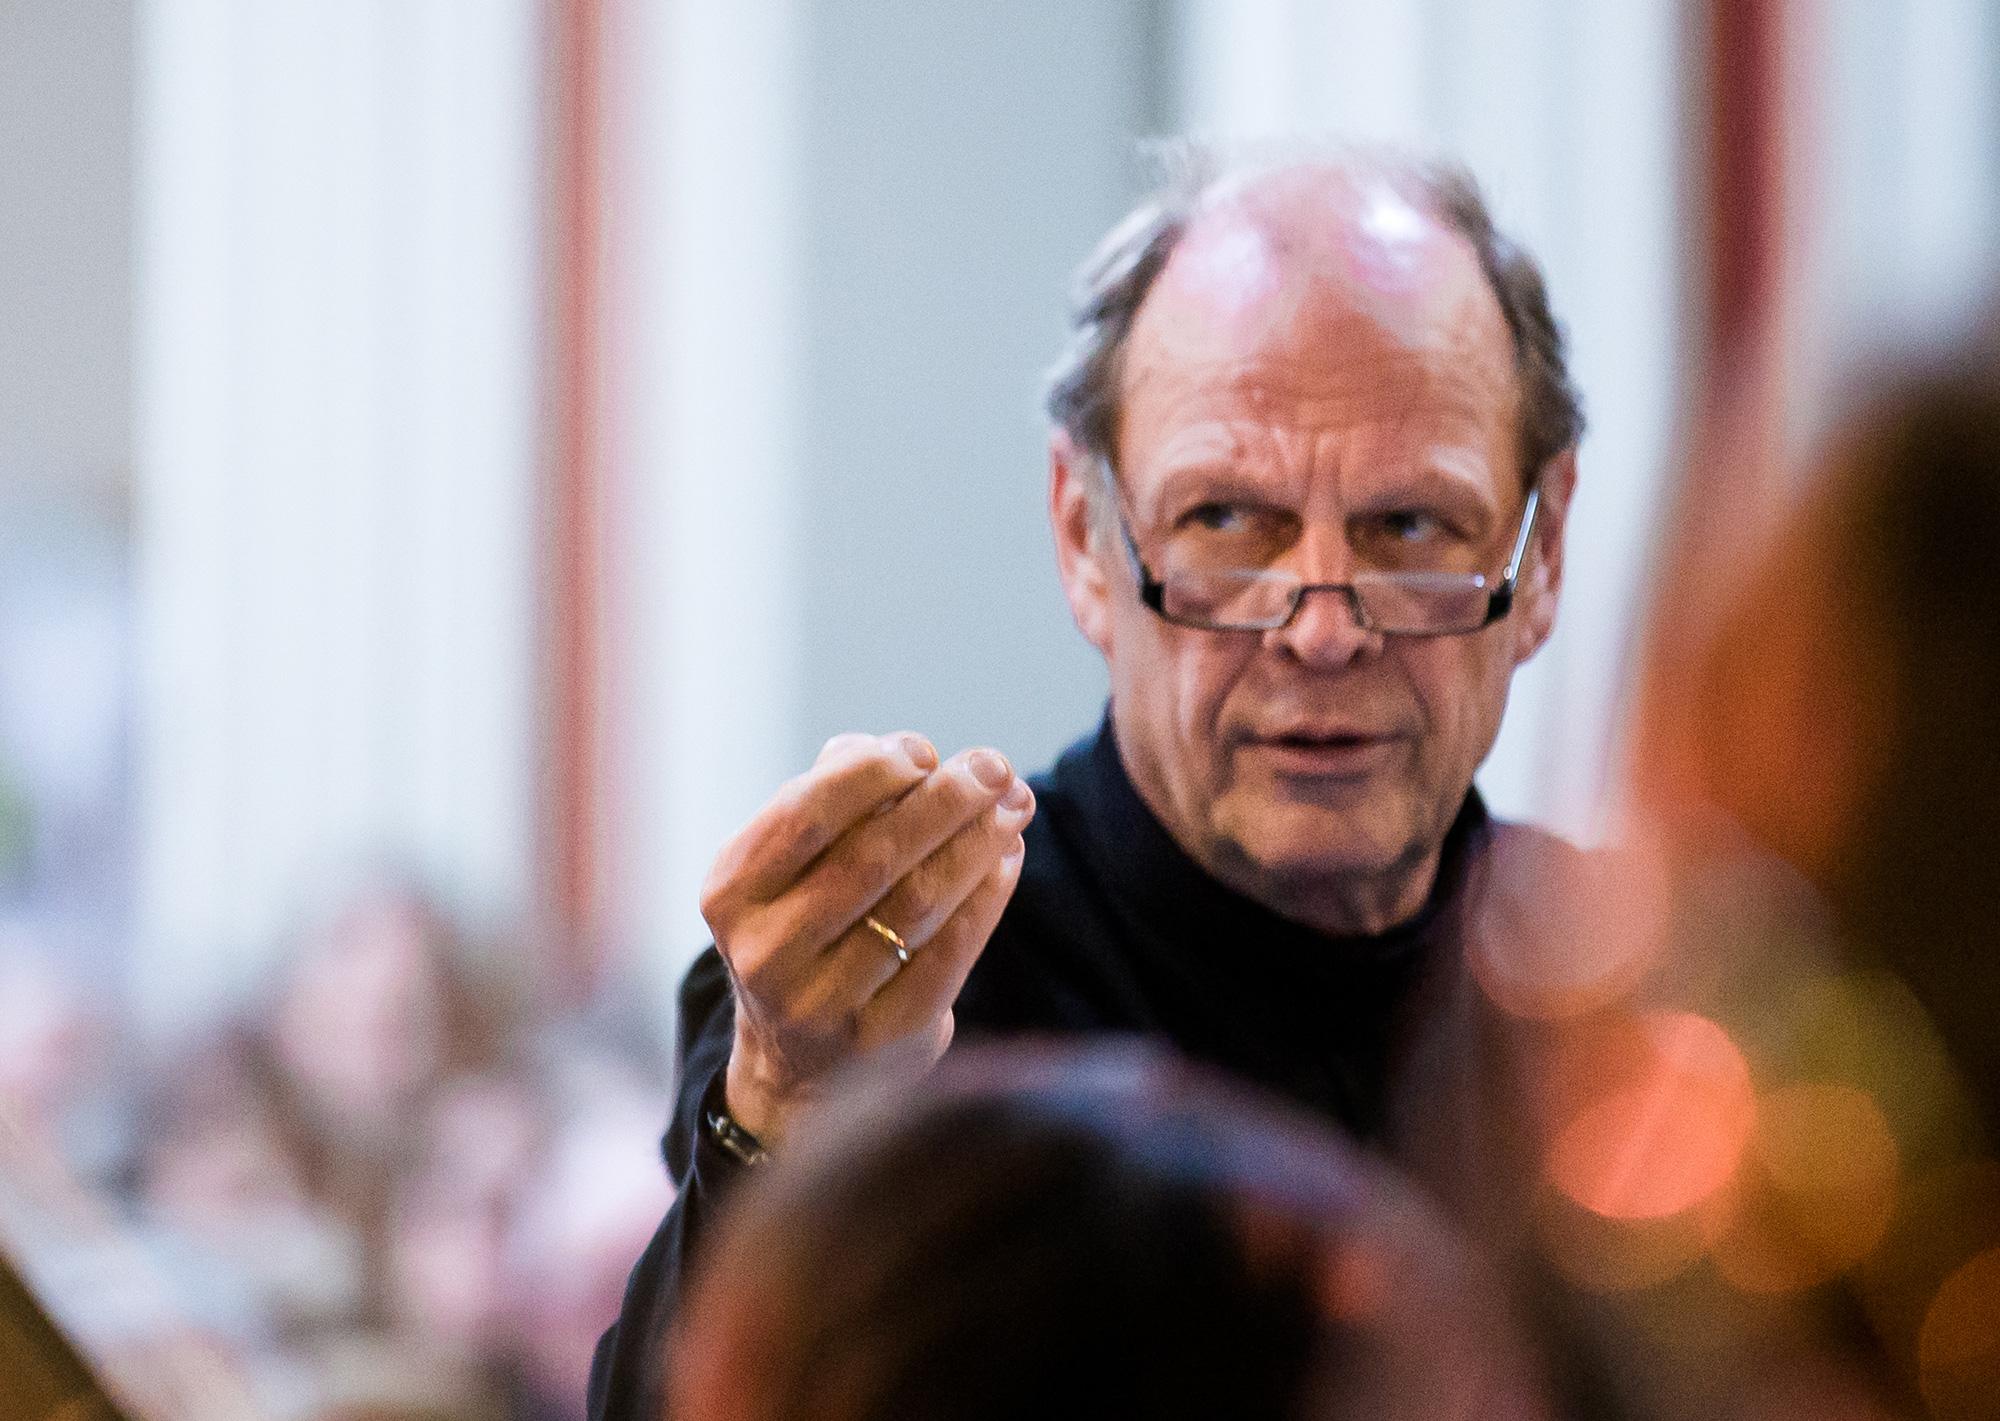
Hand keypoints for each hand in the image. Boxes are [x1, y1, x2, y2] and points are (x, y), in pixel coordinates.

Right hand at [701, 731, 1033, 1146]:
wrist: (798, 1066)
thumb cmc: (805, 928)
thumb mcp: (790, 867)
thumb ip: (835, 798)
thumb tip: (910, 752)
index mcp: (731, 893)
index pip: (805, 815)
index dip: (871, 773)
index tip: (924, 750)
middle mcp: (767, 951)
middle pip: (872, 857)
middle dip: (944, 801)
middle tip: (994, 766)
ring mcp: (822, 1002)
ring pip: (917, 903)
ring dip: (977, 843)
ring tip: (1015, 804)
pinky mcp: (883, 1036)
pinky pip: (949, 953)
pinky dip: (986, 897)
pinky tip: (1007, 859)